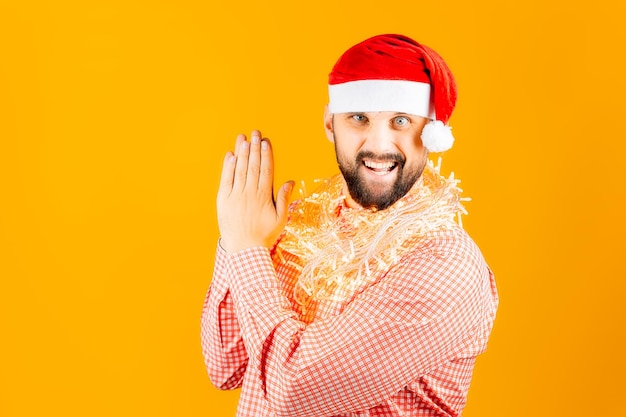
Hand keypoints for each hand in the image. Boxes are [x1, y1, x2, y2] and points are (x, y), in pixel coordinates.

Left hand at [216, 130, 293, 252]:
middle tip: (255, 133)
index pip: (265, 170)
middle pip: (252, 166)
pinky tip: (230, 155)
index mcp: (264, 196)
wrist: (244, 249)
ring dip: (241, 153)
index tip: (266, 142)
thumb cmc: (263, 235)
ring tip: (243, 138)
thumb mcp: (280, 219)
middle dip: (254, 148)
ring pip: (239, 170)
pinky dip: (228, 167)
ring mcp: (235, 196)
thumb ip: (284, 198)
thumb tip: (289, 181)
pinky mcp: (223, 200)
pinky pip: (226, 180)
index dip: (266, 154)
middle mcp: (250, 193)